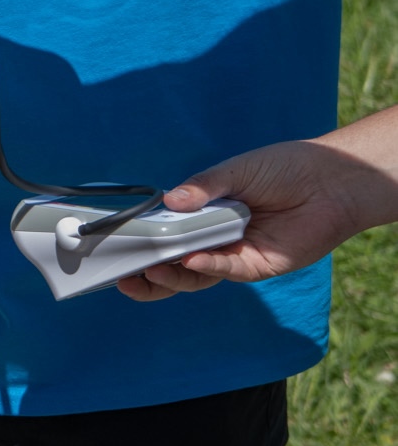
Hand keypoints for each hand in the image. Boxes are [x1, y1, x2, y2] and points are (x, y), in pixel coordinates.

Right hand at [115, 139, 364, 299]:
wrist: (330, 180)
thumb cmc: (284, 168)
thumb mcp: (236, 170)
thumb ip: (202, 187)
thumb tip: (169, 201)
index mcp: (206, 214)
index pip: (167, 233)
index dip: (143, 242)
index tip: (116, 244)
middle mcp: (217, 238)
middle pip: (175, 264)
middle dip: (148, 273)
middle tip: (122, 276)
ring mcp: (236, 255)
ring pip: (196, 276)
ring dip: (171, 276)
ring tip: (148, 271)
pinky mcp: (258, 266)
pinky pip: (226, 271)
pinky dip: (206, 267)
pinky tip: (189, 261)